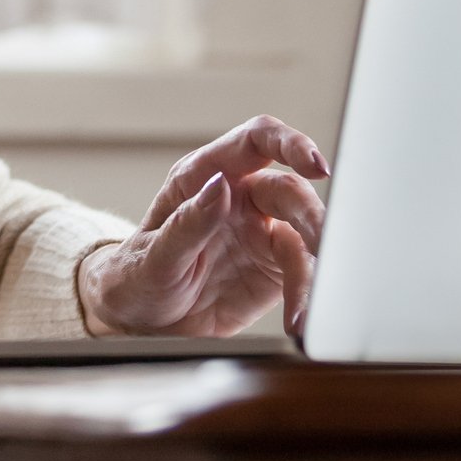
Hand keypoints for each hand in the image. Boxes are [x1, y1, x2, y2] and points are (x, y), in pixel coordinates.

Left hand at [78, 115, 325, 339]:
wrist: (141, 318)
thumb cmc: (138, 275)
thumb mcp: (155, 255)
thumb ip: (188, 222)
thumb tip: (220, 186)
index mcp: (203, 177)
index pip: (254, 141)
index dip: (288, 143)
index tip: (314, 163)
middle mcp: (239, 198)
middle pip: (290, 190)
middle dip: (312, 214)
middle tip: (321, 244)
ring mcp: (260, 231)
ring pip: (305, 230)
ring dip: (317, 261)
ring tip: (309, 301)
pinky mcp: (275, 267)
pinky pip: (303, 271)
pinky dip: (307, 294)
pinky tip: (299, 319)